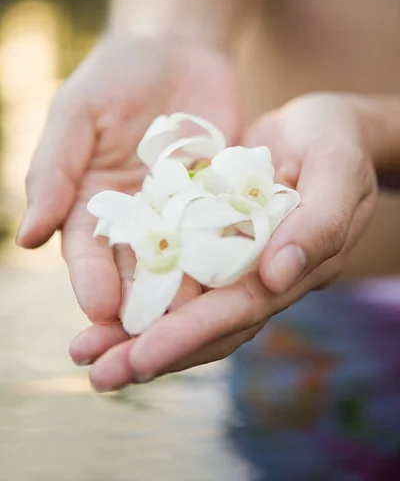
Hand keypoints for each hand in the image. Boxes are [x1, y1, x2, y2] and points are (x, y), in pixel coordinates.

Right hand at [18, 36, 239, 323]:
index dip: (91, 281)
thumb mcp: (77, 113)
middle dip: (139, 307)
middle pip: (135, 272)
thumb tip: (30, 238)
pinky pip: (226, 233)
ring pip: (184, 263)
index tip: (99, 309)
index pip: (87, 254)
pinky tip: (244, 277)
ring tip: (200, 322)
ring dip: (189, 294)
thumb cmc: (116, 75)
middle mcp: (136, 220)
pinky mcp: (222, 202)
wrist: (177, 48)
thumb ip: (53, 171)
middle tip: (149, 342)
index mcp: (92, 206)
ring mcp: (182, 215)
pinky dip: (232, 256)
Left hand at [69, 93, 377, 390]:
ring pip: (184, 303)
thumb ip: (319, 222)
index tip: (141, 357)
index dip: (192, 334)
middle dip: (151, 349)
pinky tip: (103, 299)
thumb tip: (277, 278)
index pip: (240, 310)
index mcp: (294, 268)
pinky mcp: (211, 234)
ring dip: (136, 328)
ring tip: (86, 349)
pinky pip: (174, 266)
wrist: (321, 127)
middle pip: (204, 322)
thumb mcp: (337, 169)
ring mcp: (233, 258)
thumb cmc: (337, 142)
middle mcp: (259, 275)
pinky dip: (141, 285)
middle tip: (98, 373)